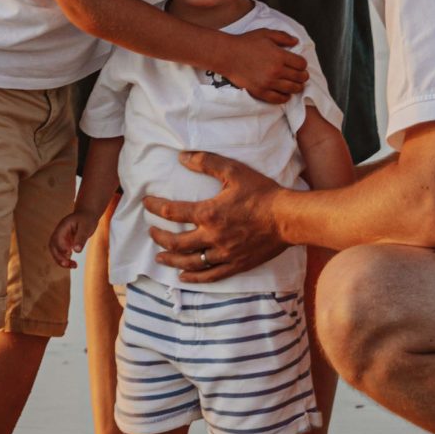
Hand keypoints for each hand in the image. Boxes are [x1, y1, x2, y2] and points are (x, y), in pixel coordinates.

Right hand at [50, 209, 89, 269]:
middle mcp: (59, 233)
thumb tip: (77, 250)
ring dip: (62, 260)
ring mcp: (61, 239)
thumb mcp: (86, 227)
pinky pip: (62, 254)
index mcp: (62, 226)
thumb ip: (81, 238)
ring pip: (56, 252)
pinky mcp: (64, 244)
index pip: (57, 238)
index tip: (68, 253)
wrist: (87, 215)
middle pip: (53, 246)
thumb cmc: (87, 219)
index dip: (60, 246)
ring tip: (74, 266)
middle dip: (58, 256)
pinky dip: (66, 260)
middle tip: (67, 264)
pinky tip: (74, 264)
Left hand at [146, 151, 286, 282]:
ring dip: (171, 259)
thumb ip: (206, 162)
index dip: (155, 207)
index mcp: (208, 213)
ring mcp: (223, 254)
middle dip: (159, 237)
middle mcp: (211, 237)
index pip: (172, 212)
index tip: (146, 203)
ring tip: (160, 257)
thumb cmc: (262, 193)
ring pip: (189, 262)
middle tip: (151, 232)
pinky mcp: (235, 264)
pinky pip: (210, 275)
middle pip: (175, 242)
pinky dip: (194, 277)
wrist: (288, 218)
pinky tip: (184, 276)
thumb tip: (181, 157)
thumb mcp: (234, 171)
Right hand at [218, 29, 305, 102]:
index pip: (301, 64)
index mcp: (279, 56)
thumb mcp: (265, 34)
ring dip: (297, 87)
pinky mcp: (260, 92)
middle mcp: (276, 71)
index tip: (300, 64)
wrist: (227, 55)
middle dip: (303, 76)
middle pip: (299, 77)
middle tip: (302, 76)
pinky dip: (285, 97)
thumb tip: (296, 42)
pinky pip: (278, 99)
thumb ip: (283, 37)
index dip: (302, 64)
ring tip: (296, 85)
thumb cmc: (246, 42)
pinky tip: (286, 94)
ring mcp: (268, 83)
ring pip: (292, 89)